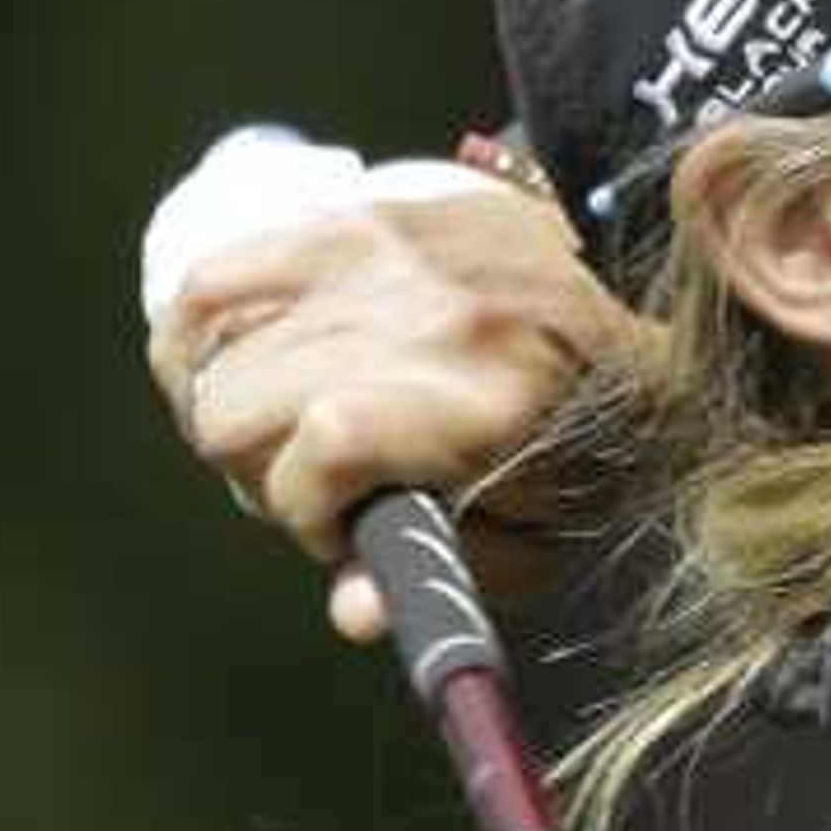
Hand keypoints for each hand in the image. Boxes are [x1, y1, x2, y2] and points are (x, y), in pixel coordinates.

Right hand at [152, 170, 642, 644]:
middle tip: (317, 487)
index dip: (308, 511)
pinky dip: (195, 340)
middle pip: (238, 408)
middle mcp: (425, 315)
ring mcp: (377, 252)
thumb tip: (352, 611)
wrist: (635, 297)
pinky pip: (210, 279)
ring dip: (223, 408)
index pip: (328, 439)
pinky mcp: (347, 219)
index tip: (343, 532)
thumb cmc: (587, 440)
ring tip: (279, 433)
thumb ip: (445, 579)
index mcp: (487, 398)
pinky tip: (229, 375)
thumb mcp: (542, 537)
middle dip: (260, 475)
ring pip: (206, 346)